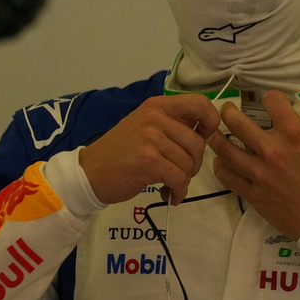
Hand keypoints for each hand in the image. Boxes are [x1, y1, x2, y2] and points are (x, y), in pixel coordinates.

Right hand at [78, 94, 219, 205]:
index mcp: (158, 106)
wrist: (89, 173)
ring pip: (189, 163)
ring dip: (184, 181)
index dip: (210, 123)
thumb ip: (172, 124)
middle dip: (194, 164)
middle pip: (198, 143)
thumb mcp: (146, 127)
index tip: (201, 139)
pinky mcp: (148, 160)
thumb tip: (206, 128)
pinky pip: (179, 179)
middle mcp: (155, 117)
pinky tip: (168, 195)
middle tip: (179, 173)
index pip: (201, 103)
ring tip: (170, 185)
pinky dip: (178, 192)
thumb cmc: (120, 153)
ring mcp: (151, 138)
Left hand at [208, 90, 299, 239]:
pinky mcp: (253, 193)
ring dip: (216, 137)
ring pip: (225, 149)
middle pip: (237, 122)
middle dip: (229, 111)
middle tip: (226, 110)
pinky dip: (220, 166)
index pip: (272, 101)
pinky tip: (221, 162)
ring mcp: (259, 172)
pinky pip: (227, 177)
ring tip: (214, 133)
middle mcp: (273, 149)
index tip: (270, 102)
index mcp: (295, 134)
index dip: (271, 98)